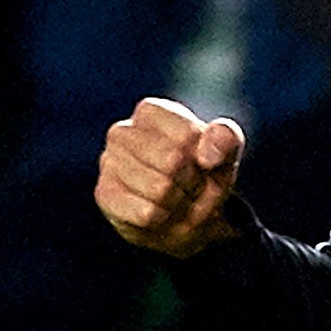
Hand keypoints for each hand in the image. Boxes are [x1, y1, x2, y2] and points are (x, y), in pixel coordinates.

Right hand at [95, 98, 244, 256]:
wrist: (182, 216)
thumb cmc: (201, 176)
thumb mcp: (225, 154)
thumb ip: (225, 139)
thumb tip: (207, 156)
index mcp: (151, 112)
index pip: (187, 136)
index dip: (203, 158)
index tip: (201, 163)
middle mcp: (122, 132)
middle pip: (172, 161)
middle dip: (192, 181)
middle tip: (190, 186)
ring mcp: (108, 163)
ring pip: (159, 189)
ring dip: (180, 202)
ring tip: (176, 199)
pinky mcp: (104, 195)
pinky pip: (146, 213)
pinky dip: (163, 219)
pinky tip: (159, 214)